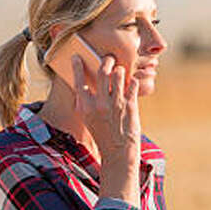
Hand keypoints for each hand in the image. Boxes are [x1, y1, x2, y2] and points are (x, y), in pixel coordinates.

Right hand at [73, 54, 141, 204]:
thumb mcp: (87, 119)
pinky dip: (133, 80)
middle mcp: (99, 104)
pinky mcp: (130, 107)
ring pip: (118, 75)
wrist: (118, 153)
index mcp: (85, 107)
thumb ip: (85, 102)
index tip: (78, 56)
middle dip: (106, 60)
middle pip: (102, 72)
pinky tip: (132, 81)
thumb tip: (83, 83)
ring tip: (121, 69)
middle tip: (108, 57)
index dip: (78, 66)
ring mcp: (116, 105)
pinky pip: (132, 85)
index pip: (79, 80)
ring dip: (120, 69)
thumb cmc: (102, 134)